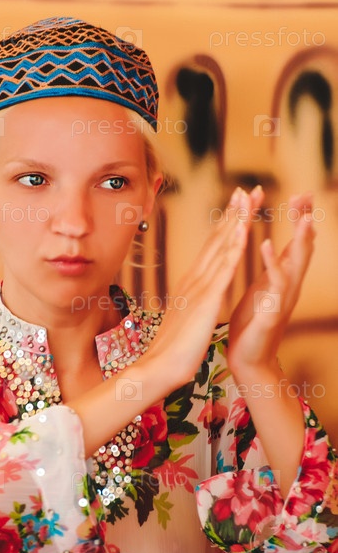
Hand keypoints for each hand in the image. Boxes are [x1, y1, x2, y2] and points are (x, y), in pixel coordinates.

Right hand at [146, 185, 261, 392]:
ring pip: (221, 248)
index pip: (212, 248)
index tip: (238, 205)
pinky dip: (233, 248)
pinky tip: (242, 230)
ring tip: (248, 198)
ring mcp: (200, 288)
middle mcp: (195, 279)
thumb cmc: (172, 347)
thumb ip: (190, 301)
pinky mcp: (206, 301)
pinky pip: (223, 270)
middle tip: (248, 189)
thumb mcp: (185, 316)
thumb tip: (193, 295)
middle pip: (218, 240)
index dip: (226, 224)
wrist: (159, 367)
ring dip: (236, 221)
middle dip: (234, 213)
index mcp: (192, 283)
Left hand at [228, 191, 314, 378]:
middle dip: (304, 220)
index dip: (298, 219)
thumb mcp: (262, 289)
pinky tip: (268, 244)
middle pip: (302, 247)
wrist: (247, 358)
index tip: (299, 195)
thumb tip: (277, 249)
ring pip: (296, 263)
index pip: (295, 242)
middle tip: (305, 194)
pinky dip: (273, 262)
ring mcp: (283, 298)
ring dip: (300, 238)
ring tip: (303, 214)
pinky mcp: (272, 310)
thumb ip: (272, 269)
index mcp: (281, 278)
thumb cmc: (251, 324)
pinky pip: (275, 284)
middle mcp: (288, 285)